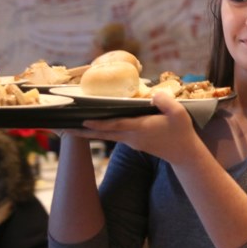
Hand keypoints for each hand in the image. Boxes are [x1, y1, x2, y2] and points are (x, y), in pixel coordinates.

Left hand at [74, 91, 199, 163]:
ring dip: (87, 132)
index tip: (83, 120)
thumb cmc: (181, 132)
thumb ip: (166, 102)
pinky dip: (100, 131)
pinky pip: (112, 135)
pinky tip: (93, 126)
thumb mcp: (179, 113)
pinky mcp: (133, 142)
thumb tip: (154, 93)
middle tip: (62, 128)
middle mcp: (131, 137)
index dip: (99, 123)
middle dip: (82, 131)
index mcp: (140, 128)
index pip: (115, 125)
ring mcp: (131, 141)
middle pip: (102, 133)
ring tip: (69, 127)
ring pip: (105, 136)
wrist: (184, 154)